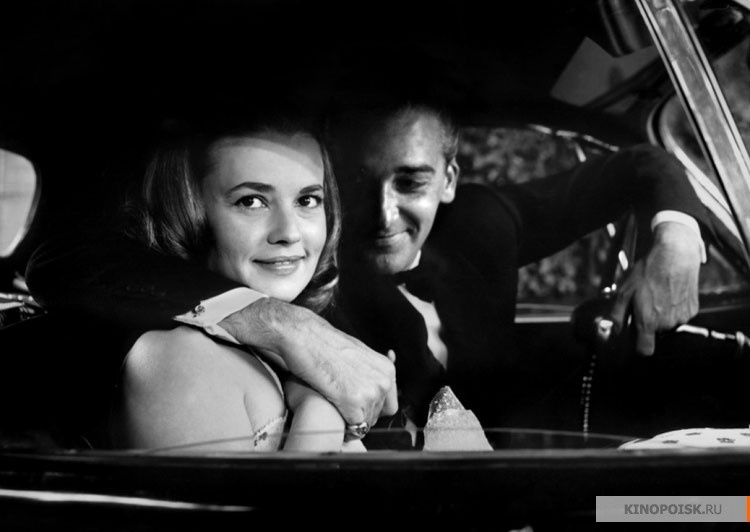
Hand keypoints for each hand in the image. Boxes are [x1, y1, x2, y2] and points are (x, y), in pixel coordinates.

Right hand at [219, 298, 397, 427]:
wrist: (305, 337)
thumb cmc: (324, 344)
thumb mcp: (357, 355)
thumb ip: (369, 374)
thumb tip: (369, 390)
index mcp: (387, 369)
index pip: (389, 405)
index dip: (371, 409)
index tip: (357, 405)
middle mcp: (383, 381)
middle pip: (377, 416)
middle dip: (359, 415)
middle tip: (340, 403)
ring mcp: (370, 392)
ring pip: (365, 424)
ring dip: (349, 418)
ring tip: (333, 400)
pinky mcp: (354, 402)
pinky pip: (353, 428)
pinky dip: (341, 425)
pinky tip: (330, 408)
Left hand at [611, 221, 701, 354]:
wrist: (675, 255)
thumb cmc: (648, 272)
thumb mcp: (625, 291)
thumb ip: (617, 314)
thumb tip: (613, 330)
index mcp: (648, 321)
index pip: (645, 350)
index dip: (639, 346)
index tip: (636, 337)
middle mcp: (667, 323)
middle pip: (655, 333)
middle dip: (648, 323)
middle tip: (644, 302)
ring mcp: (682, 317)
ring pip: (668, 324)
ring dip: (662, 315)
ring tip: (658, 294)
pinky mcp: (692, 310)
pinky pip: (680, 315)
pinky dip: (674, 308)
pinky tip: (670, 292)